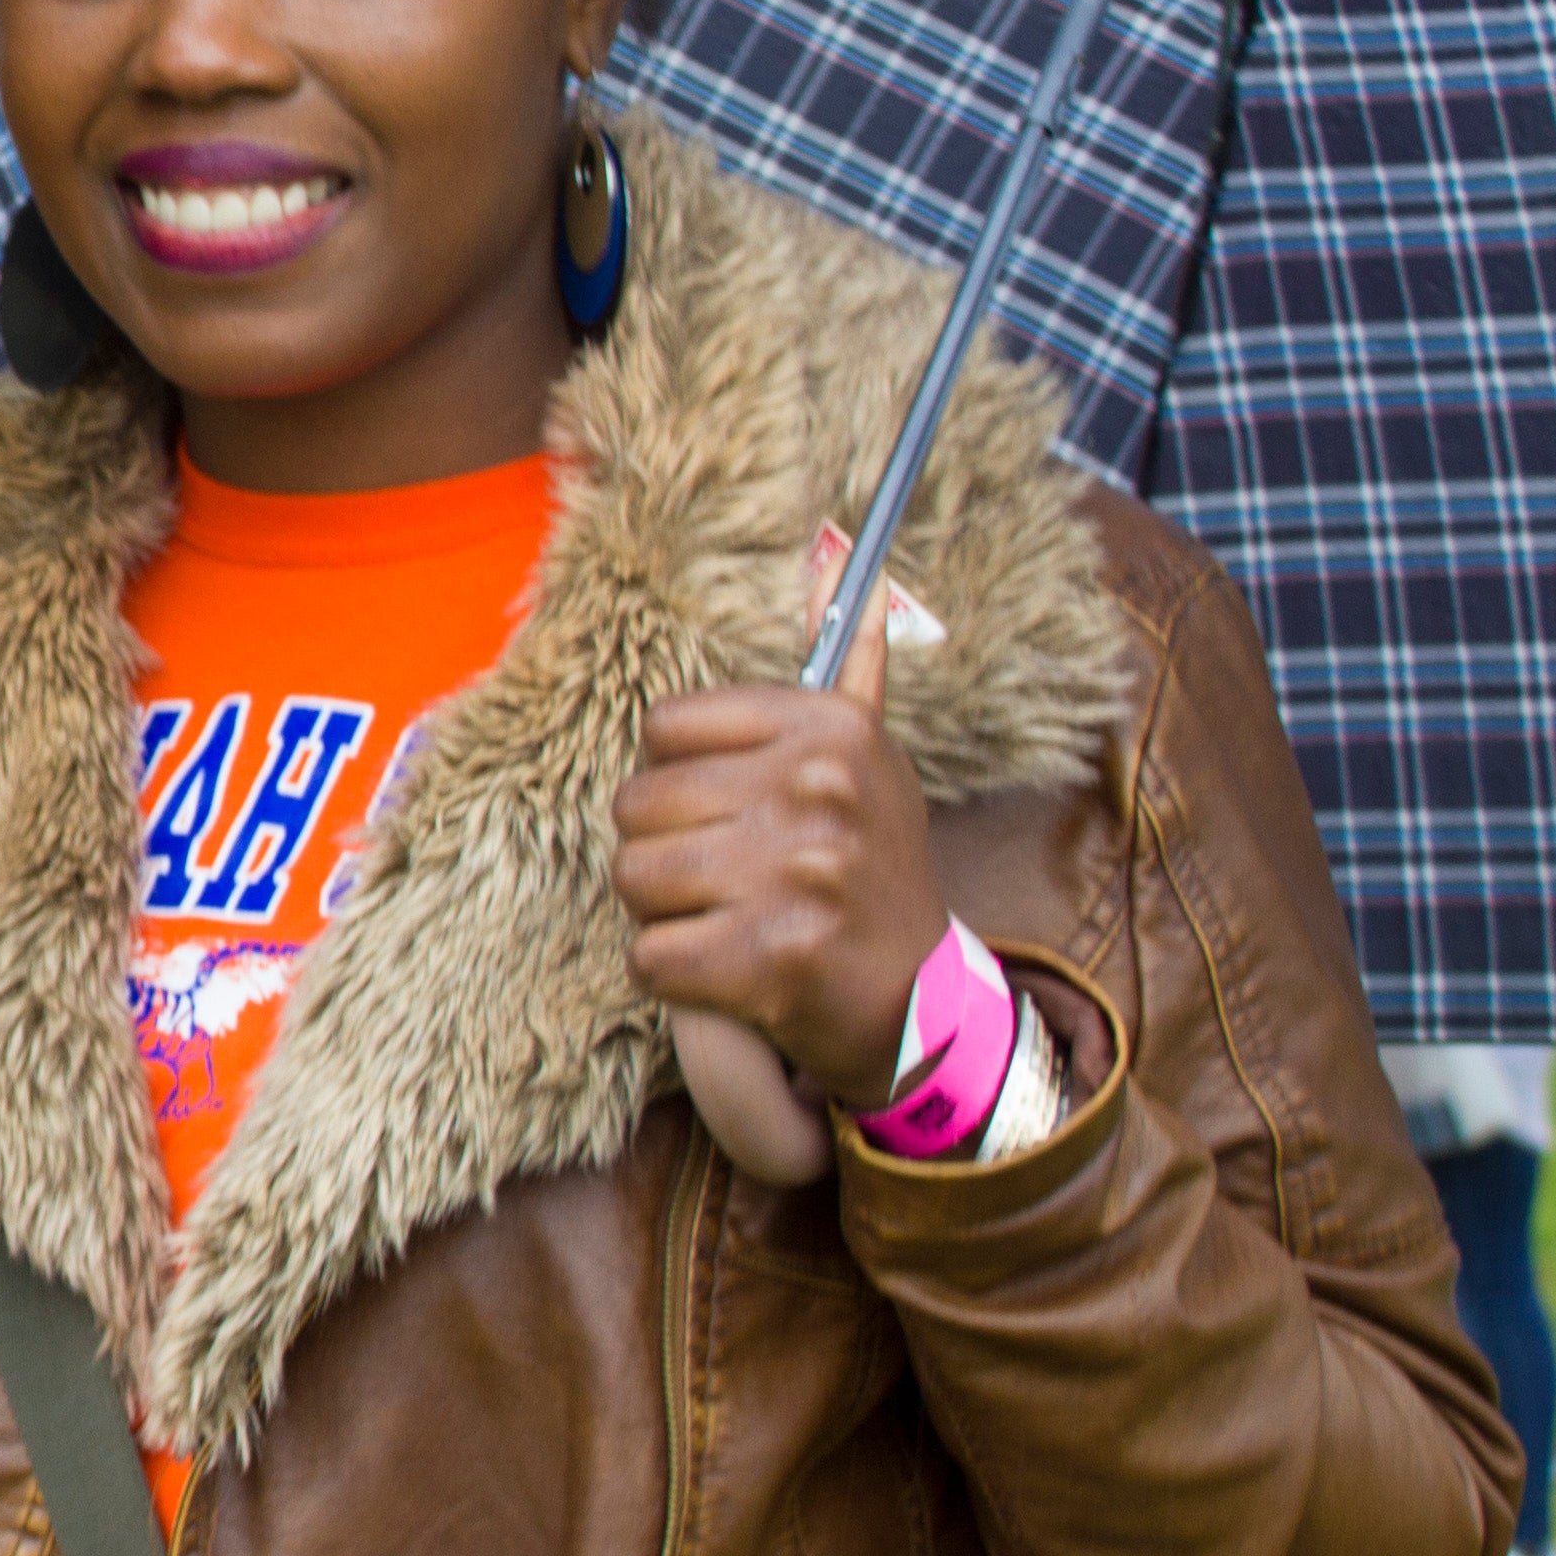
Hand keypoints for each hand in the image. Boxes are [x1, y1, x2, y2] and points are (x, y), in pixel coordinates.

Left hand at [614, 599, 943, 1150]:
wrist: (921, 1000)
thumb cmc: (869, 872)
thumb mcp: (867, 762)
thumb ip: (846, 669)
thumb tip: (844, 555)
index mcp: (831, 729)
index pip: (665, 726)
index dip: (674, 778)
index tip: (723, 810)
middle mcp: (819, 790)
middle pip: (637, 804)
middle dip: (662, 851)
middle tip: (724, 879)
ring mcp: (798, 875)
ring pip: (634, 877)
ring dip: (662, 913)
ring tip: (724, 919)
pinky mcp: (774, 959)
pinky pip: (651, 956)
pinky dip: (674, 974)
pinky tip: (728, 970)